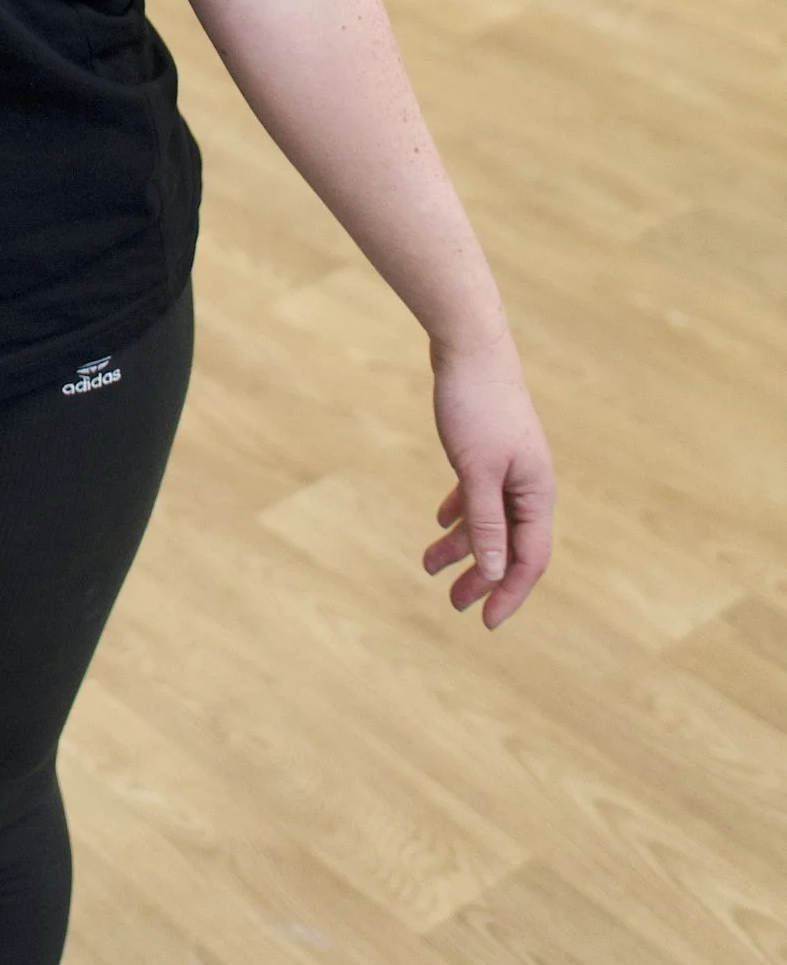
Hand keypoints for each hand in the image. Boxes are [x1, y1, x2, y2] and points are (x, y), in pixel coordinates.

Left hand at [424, 338, 553, 625]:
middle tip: (453, 604)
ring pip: (489, 518)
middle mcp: (529, 483)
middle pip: (510, 544)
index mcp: (536, 493)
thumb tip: (497, 572)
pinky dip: (461, 510)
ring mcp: (510, 464)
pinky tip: (440, 521)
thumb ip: (487, 521)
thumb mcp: (477, 470)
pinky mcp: (489, 447)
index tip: (484, 621)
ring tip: (429, 565)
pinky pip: (478, 492)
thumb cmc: (475, 406)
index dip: (509, 593)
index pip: (530, 559)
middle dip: (483, 576)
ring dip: (463, 545)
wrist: (469, 343)